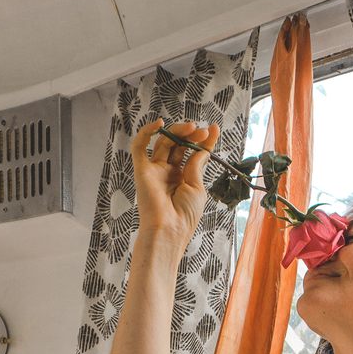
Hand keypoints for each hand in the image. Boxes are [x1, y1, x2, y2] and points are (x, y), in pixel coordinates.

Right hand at [132, 119, 219, 249]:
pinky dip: (146, 133)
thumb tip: (201, 148)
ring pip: (163, 142)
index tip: (213, 129)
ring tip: (192, 128)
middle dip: (191, 135)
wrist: (169, 230)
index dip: (202, 141)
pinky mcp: (142, 171)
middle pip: (178, 145)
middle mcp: (168, 173)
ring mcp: (154, 171)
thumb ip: (196, 165)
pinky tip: (159, 123)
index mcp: (182, 179)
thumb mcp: (197, 188)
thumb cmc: (184, 216)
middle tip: (202, 131)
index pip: (192, 153)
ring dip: (178, 132)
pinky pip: (139, 148)